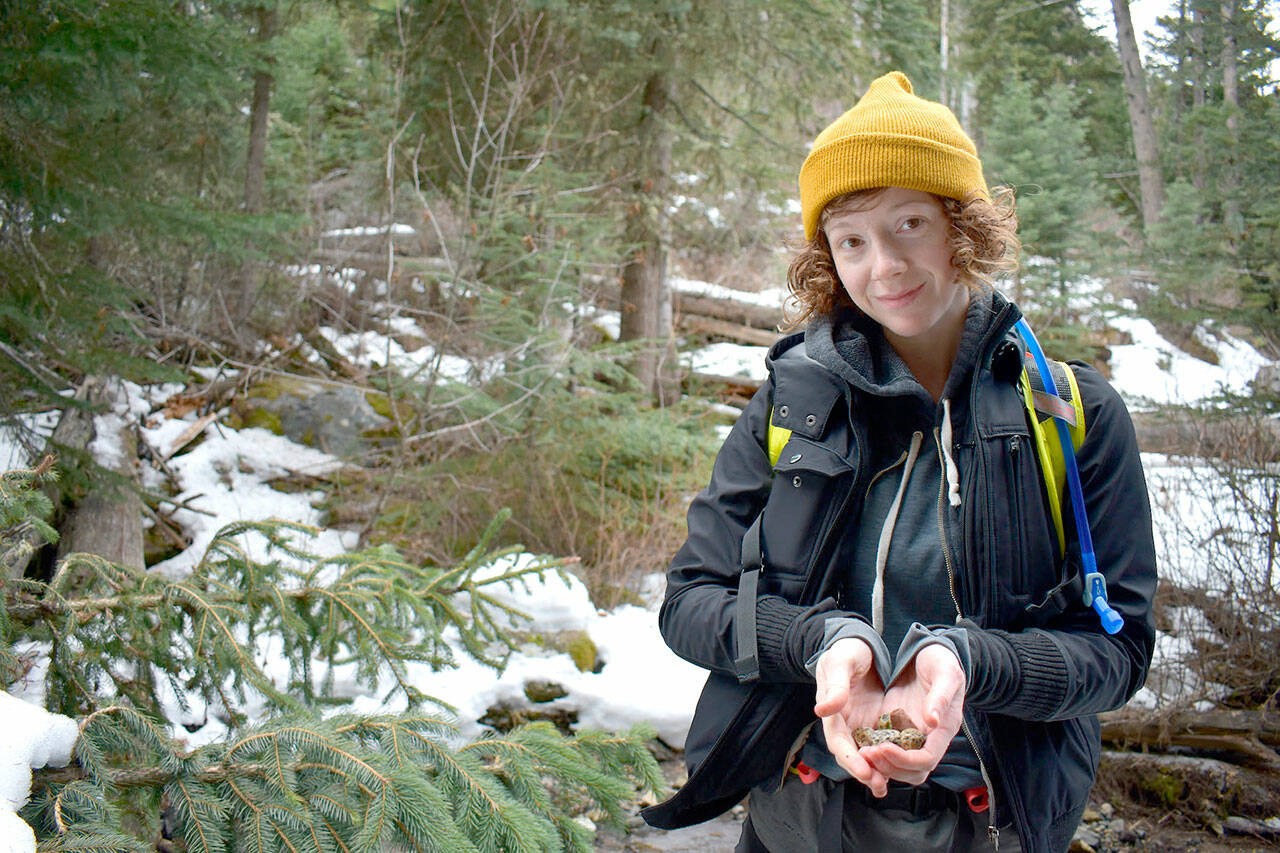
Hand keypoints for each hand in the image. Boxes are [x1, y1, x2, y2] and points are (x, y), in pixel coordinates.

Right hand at [812, 637, 888, 795]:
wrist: (857, 645)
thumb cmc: (846, 651)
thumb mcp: (841, 662)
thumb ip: (836, 686)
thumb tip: (823, 709)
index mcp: (831, 710)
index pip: (837, 740)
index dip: (849, 758)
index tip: (863, 771)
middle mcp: (843, 722)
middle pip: (849, 754)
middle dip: (862, 771)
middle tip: (877, 784)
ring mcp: (857, 724)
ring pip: (863, 755)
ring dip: (873, 771)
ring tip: (884, 787)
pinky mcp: (872, 723)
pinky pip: (878, 746)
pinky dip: (885, 760)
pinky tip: (897, 770)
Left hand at [857, 643, 966, 786]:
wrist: (930, 654)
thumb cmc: (942, 661)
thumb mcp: (945, 672)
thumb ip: (940, 696)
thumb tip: (934, 721)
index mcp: (944, 728)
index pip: (927, 759)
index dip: (905, 759)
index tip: (883, 748)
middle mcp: (928, 737)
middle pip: (912, 771)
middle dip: (890, 766)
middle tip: (867, 753)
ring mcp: (911, 734)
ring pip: (898, 766)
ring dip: (880, 765)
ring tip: (861, 753)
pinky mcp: (896, 727)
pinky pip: (886, 750)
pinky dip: (874, 754)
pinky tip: (858, 746)